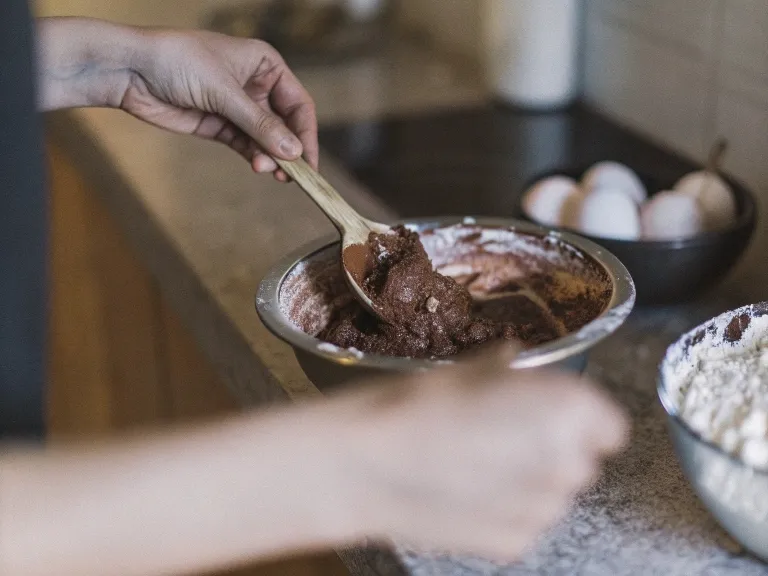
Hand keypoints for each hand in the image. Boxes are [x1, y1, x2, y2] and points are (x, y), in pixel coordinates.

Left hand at [38, 18, 317, 179]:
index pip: (299, 103)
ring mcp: (238, 107)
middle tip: (292, 174)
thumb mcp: (224, 92)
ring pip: (266, 139)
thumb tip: (293, 151)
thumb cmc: (177, 61)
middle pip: (285, 125)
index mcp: (265, 64)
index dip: (306, 133)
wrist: (131, 70)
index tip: (309, 161)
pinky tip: (259, 167)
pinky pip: (247, 146)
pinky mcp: (220, 125)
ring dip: (270, 157)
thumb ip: (260, 125)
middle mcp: (256, 85)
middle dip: (288, 149)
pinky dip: (255, 157)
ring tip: (268, 171)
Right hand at [334, 346, 627, 559]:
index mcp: (567, 408)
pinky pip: (523, 522)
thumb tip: (512, 364)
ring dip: (528, 481)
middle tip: (502, 436)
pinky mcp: (515, 543)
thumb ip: (507, 370)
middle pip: (581, 461)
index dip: (579, 419)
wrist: (369, 463)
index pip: (609, 426)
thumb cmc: (416, 405)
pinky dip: (504, 511)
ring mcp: (543, 510)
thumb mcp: (467, 370)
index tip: (547, 415)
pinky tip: (466, 492)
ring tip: (477, 464)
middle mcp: (568, 462)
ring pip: (552, 494)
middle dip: (551, 450)